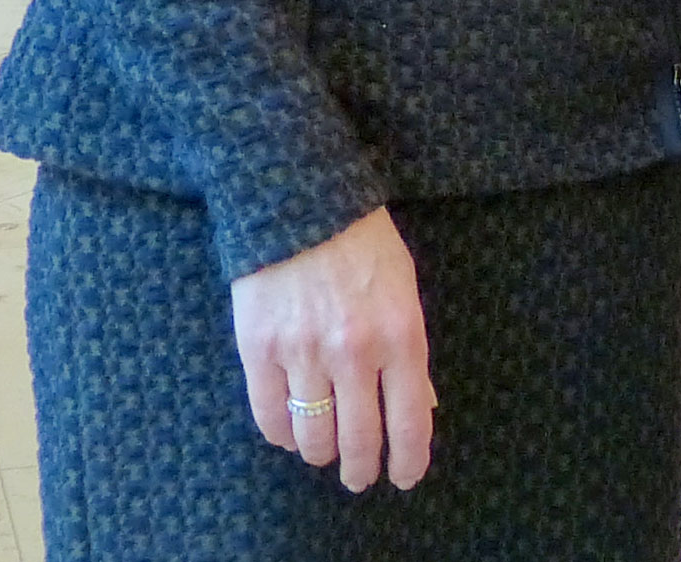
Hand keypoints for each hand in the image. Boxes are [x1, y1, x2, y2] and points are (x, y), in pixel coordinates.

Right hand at [230, 206, 435, 492]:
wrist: (302, 203)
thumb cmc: (364, 244)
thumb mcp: (405, 289)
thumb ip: (410, 349)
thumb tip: (421, 404)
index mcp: (400, 334)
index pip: (410, 419)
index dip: (409, 459)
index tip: (405, 475)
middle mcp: (354, 351)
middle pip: (359, 440)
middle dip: (362, 469)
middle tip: (360, 477)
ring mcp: (304, 353)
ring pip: (313, 435)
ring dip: (322, 454)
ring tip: (326, 452)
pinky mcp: (259, 350)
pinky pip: (269, 416)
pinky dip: (281, 435)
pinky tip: (290, 433)